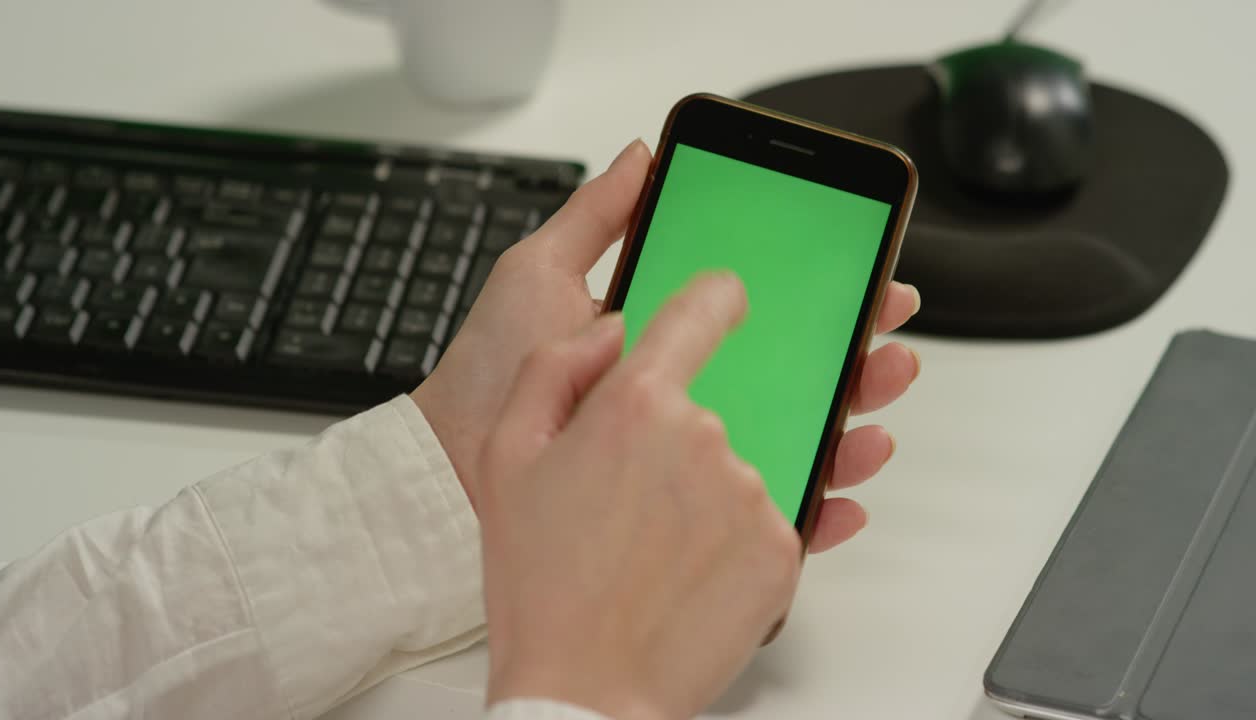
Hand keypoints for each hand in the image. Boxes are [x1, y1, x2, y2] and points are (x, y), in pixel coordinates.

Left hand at [411, 139, 921, 543]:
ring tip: (877, 394)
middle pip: (792, 371)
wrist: (449, 473)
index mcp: (661, 339)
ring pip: (796, 437)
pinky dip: (819, 502)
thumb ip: (596, 215)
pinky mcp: (689, 520)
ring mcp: (690, 459)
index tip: (856, 267)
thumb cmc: (487, 376)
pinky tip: (842, 488)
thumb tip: (645, 155)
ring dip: (852, 416)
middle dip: (853, 347)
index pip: (755, 312)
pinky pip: (770, 514)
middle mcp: (685, 397)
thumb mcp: (538, 275)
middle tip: (885, 328)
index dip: (812, 289)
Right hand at [481, 274, 799, 719]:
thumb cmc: (540, 582)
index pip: (704, 307)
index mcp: (636, 404)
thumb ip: (556, 367)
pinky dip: (733, 539)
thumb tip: (611, 329)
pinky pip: (767, 517)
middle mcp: (706, 437)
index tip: (724, 301)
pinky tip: (685, 572)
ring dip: (706, 494)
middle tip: (633, 501)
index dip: (715, 298)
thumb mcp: (506, 455)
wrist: (584, 690)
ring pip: (739, 466)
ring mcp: (751, 492)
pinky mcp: (784, 546)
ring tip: (653, 550)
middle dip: (680, 438)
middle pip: (713, 406)